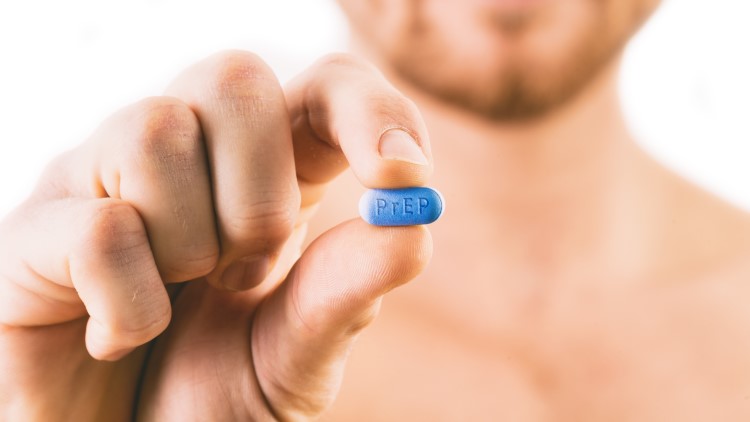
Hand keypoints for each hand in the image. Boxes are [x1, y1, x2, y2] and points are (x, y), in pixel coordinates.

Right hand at [0, 51, 432, 420]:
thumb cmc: (213, 397)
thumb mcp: (299, 351)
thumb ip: (349, 292)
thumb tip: (414, 225)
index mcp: (265, 173)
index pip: (324, 87)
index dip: (367, 109)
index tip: (404, 172)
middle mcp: (184, 155)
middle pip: (234, 78)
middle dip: (261, 195)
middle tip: (247, 273)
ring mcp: (103, 180)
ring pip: (155, 129)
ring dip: (191, 244)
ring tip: (181, 300)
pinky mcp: (37, 229)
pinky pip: (102, 228)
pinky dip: (133, 305)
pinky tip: (119, 337)